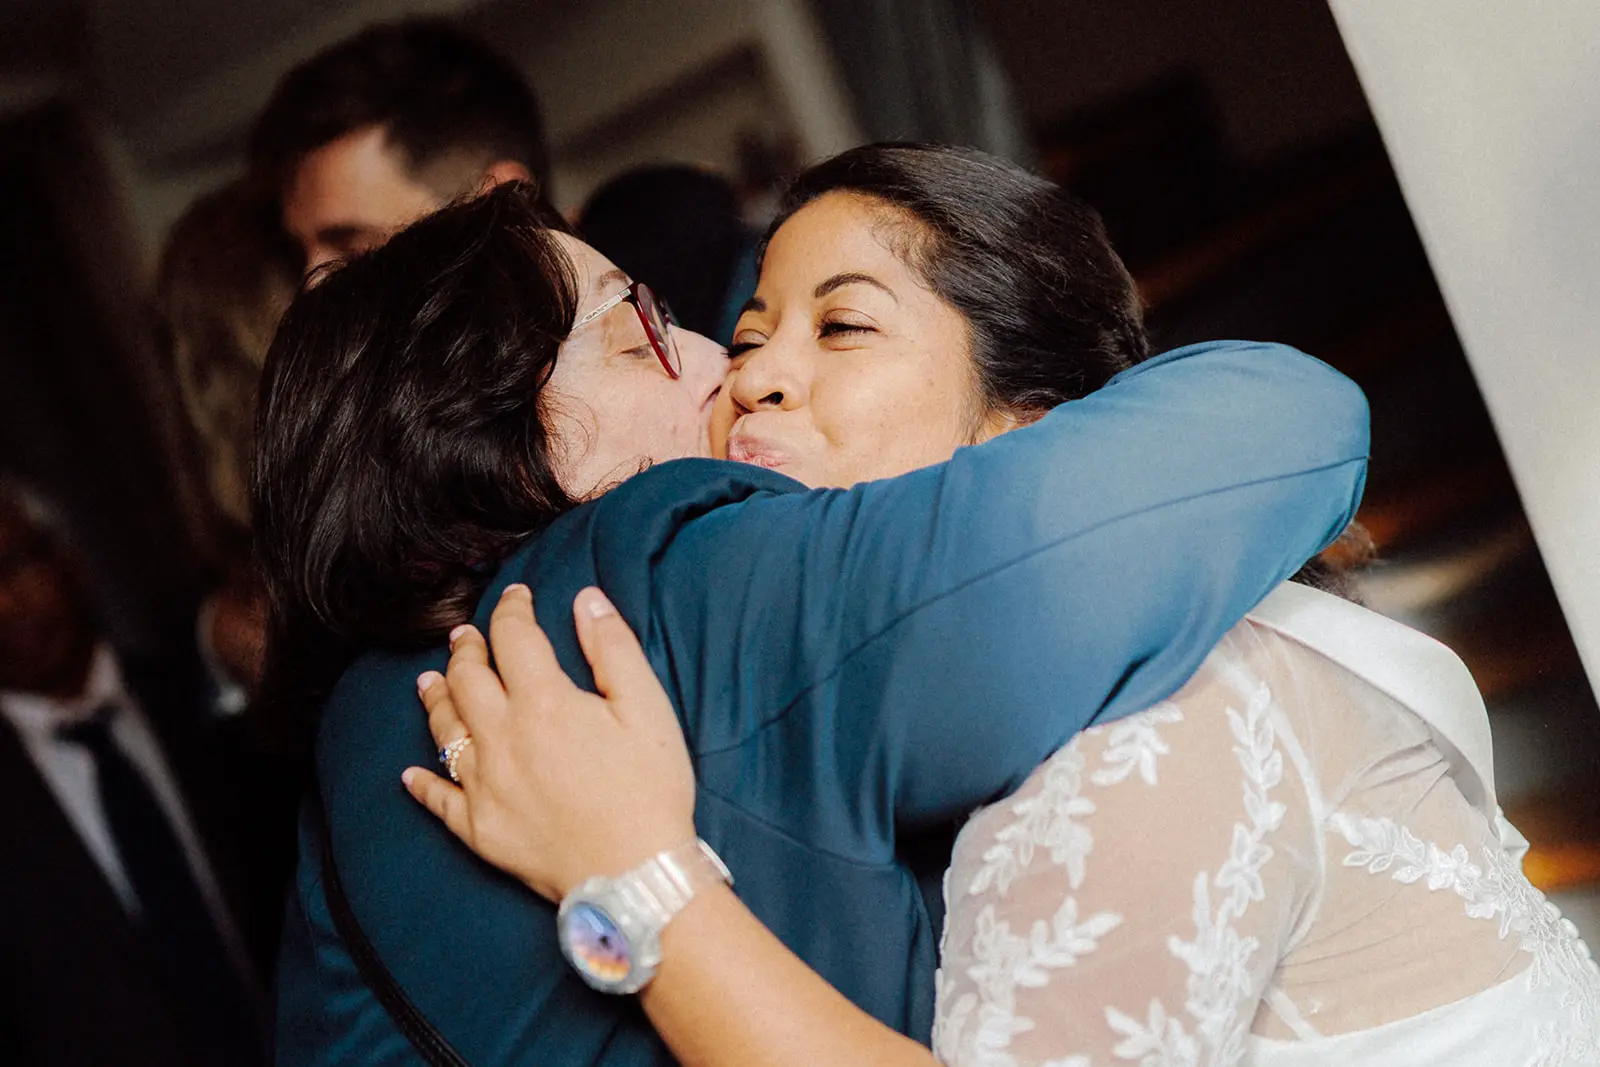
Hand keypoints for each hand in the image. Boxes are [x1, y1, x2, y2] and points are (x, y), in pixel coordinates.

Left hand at [402, 584, 696, 900]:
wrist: (634, 875)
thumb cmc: (650, 791)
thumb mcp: (648, 710)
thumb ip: (614, 649)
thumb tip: (586, 600)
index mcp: (543, 703)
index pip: (514, 639)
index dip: (512, 610)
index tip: (517, 597)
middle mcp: (502, 739)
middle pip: (468, 680)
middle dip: (466, 650)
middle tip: (466, 635)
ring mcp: (484, 787)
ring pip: (445, 732)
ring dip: (436, 700)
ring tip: (429, 681)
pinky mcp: (479, 830)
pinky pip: (440, 800)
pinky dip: (422, 784)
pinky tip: (410, 775)